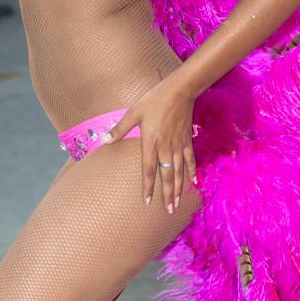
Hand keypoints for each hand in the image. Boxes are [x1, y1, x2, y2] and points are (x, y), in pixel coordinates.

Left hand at [105, 77, 197, 213]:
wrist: (179, 91)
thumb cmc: (154, 100)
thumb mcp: (134, 112)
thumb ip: (120, 128)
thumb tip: (104, 140)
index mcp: (150, 142)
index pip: (148, 170)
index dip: (148, 187)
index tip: (147, 202)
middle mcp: (165, 148)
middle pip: (167, 175)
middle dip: (168, 194)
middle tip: (169, 210)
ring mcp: (178, 145)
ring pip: (179, 171)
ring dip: (179, 187)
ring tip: (178, 202)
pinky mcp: (187, 140)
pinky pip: (191, 159)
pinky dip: (193, 171)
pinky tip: (195, 182)